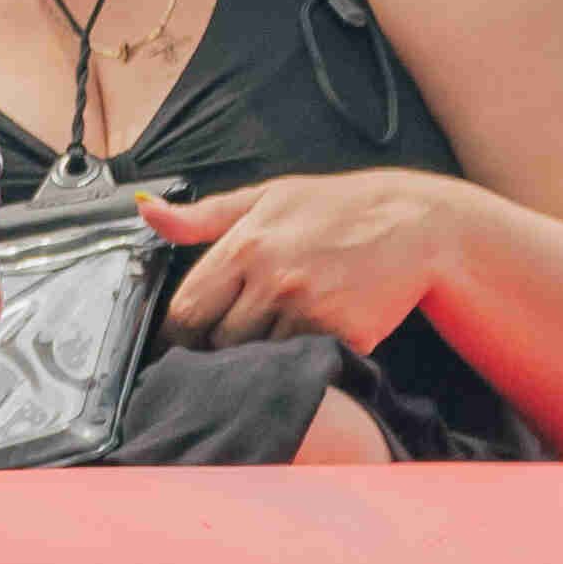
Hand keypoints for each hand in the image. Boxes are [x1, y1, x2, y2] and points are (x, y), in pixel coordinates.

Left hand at [141, 168, 476, 356]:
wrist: (415, 223)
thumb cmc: (336, 209)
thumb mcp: (266, 197)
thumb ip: (202, 216)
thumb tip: (146, 212)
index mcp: (247, 245)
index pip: (187, 312)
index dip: (182, 334)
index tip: (189, 340)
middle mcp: (273, 279)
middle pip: (219, 344)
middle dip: (221, 348)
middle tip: (236, 339)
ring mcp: (310, 310)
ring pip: (259, 360)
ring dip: (261, 357)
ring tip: (275, 338)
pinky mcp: (344, 336)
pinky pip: (304, 366)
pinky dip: (302, 363)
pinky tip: (309, 343)